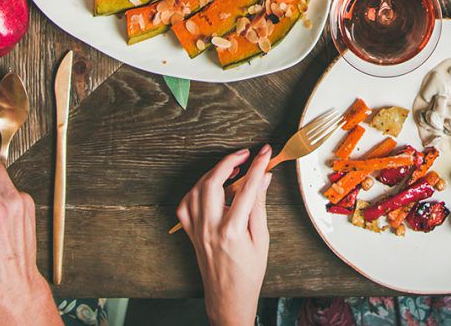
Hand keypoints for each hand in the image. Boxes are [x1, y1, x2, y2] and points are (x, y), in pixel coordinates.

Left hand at [177, 147, 273, 325]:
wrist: (228, 298)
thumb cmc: (248, 273)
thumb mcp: (262, 240)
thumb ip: (259, 206)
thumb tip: (263, 179)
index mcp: (232, 231)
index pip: (246, 188)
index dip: (257, 166)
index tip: (265, 152)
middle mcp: (210, 228)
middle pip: (213, 183)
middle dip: (228, 162)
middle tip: (244, 154)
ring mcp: (197, 230)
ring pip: (196, 190)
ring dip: (212, 173)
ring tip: (230, 168)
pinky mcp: (191, 233)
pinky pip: (185, 204)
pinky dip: (196, 190)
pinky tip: (209, 187)